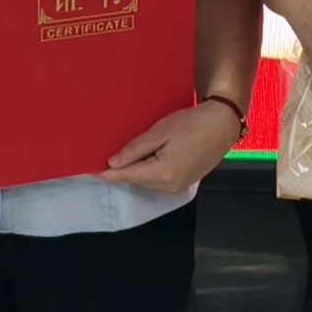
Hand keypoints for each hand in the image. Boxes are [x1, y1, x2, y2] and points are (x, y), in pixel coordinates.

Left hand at [103, 95, 245, 193]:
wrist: (222, 125)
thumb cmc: (194, 123)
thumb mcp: (160, 131)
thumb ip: (135, 149)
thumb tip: (113, 163)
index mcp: (162, 173)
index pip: (125, 176)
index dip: (106, 172)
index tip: (89, 167)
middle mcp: (169, 186)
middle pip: (135, 180)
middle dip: (121, 169)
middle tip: (105, 154)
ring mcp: (177, 188)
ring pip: (146, 181)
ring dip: (135, 169)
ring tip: (127, 152)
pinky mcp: (183, 184)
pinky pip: (158, 180)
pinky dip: (148, 170)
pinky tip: (147, 156)